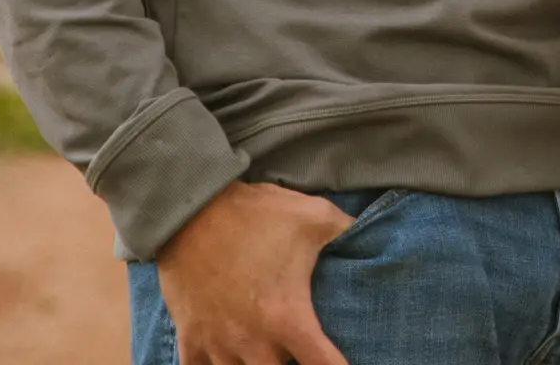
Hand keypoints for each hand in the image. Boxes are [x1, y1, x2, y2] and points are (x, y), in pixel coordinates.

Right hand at [156, 178, 353, 364]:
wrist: (193, 209)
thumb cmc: (256, 214)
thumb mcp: (312, 216)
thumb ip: (344, 231)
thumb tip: (369, 234)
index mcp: (287, 317)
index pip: (323, 364)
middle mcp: (254, 341)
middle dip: (290, 364)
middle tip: (295, 344)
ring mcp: (219, 344)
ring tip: (263, 349)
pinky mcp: (191, 339)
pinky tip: (223, 358)